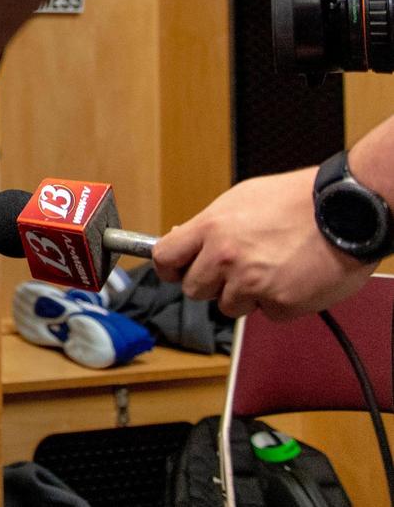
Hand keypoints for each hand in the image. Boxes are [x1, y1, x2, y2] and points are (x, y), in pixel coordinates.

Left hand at [151, 167, 376, 319]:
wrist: (348, 209)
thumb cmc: (297, 200)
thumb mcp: (241, 199)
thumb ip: (209, 225)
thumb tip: (183, 239)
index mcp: (212, 227)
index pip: (164, 257)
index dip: (169, 268)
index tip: (176, 271)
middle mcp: (226, 256)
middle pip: (193, 290)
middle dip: (211, 284)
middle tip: (236, 269)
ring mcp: (252, 282)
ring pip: (229, 306)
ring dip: (247, 295)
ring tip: (273, 267)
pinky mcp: (281, 303)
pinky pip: (267, 314)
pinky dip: (279, 302)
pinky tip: (293, 278)